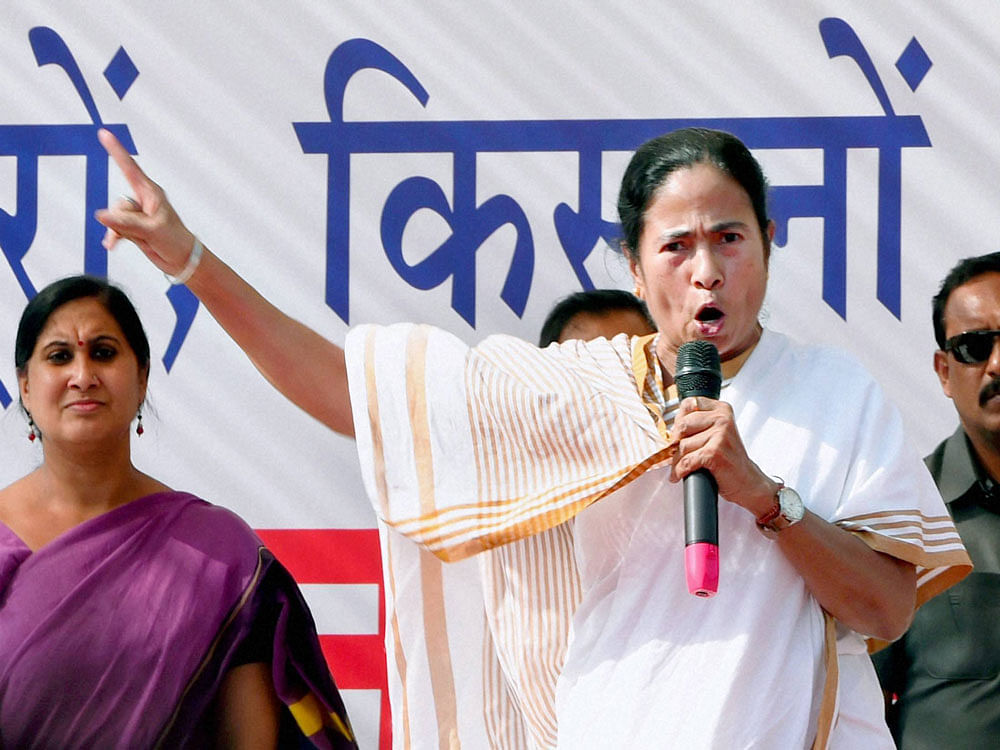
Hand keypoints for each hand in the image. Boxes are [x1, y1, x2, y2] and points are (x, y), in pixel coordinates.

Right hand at [94, 128, 196, 276]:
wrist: (182, 260)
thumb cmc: (175, 240)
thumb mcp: (151, 230)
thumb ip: (125, 223)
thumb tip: (101, 216)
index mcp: (151, 193)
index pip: (130, 168)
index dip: (116, 150)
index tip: (104, 133)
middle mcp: (143, 200)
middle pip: (119, 204)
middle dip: (122, 220)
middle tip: (142, 231)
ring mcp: (137, 214)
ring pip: (114, 217)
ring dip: (117, 231)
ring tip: (130, 240)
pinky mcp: (133, 227)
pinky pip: (114, 227)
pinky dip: (113, 236)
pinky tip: (112, 245)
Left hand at [669, 396, 776, 515]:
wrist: (747, 480)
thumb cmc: (729, 458)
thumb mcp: (717, 432)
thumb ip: (698, 423)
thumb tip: (671, 429)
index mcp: (721, 409)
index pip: (689, 404)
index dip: (679, 419)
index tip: (679, 433)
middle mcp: (722, 419)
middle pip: (682, 425)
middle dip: (676, 442)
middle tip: (678, 452)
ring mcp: (720, 435)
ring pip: (682, 445)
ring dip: (677, 460)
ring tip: (682, 466)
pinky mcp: (715, 452)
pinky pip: (686, 461)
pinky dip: (680, 471)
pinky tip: (680, 474)